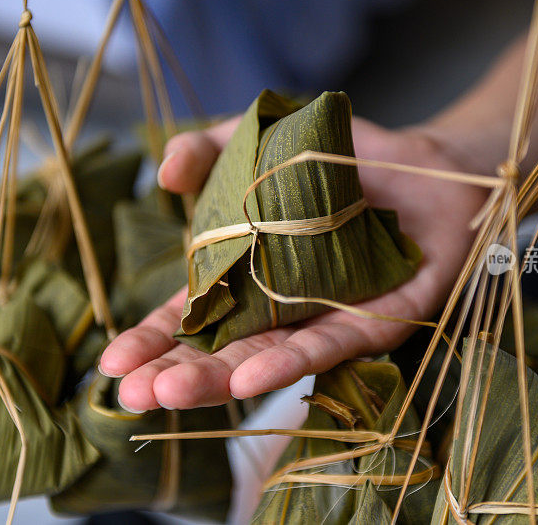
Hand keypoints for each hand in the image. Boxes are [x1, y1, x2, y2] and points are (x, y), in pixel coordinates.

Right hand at [99, 116, 487, 411]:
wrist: (425, 167)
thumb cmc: (339, 164)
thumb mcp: (260, 143)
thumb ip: (208, 149)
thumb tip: (162, 171)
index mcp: (252, 278)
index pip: (194, 317)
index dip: (154, 340)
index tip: (112, 364)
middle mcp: (286, 309)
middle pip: (224, 349)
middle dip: (176, 373)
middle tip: (133, 394)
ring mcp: (329, 319)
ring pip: (269, 357)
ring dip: (221, 379)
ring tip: (171, 393)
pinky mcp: (380, 320)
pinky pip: (333, 343)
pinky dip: (291, 359)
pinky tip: (250, 378)